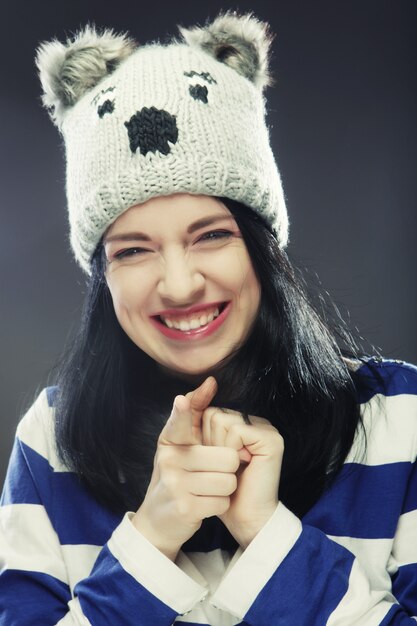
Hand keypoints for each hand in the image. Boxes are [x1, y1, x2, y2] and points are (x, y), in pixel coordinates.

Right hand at [132, 377, 239, 560]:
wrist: (157, 523)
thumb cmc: (176, 476)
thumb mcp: (179, 445)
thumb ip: (195, 413)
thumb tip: (211, 381)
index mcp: (169, 441)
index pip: (179, 422)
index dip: (183, 411)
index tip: (182, 401)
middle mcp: (169, 460)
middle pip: (226, 458)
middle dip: (229, 469)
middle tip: (214, 474)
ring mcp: (175, 484)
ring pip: (228, 481)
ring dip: (225, 488)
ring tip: (208, 490)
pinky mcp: (185, 508)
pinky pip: (222, 501)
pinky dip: (220, 505)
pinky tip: (206, 505)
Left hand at [202, 407, 283, 547]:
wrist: (242, 518)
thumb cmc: (219, 490)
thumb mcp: (202, 452)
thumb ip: (197, 420)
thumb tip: (193, 389)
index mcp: (241, 422)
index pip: (209, 410)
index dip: (202, 434)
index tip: (211, 455)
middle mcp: (255, 422)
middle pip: (213, 412)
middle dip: (209, 443)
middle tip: (224, 466)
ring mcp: (265, 428)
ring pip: (221, 419)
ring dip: (218, 448)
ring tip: (232, 467)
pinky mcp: (270, 438)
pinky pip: (235, 430)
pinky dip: (231, 450)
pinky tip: (241, 464)